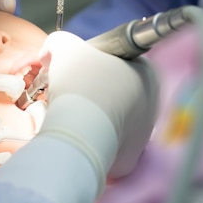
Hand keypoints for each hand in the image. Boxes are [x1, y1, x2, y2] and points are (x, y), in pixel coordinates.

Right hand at [38, 31, 159, 183]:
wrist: (79, 132)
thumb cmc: (80, 84)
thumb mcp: (65, 48)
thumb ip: (58, 42)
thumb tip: (48, 53)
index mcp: (148, 73)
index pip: (118, 64)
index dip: (92, 65)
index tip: (75, 72)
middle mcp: (154, 104)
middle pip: (116, 94)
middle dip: (93, 93)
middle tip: (70, 95)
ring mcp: (145, 135)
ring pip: (112, 121)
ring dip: (93, 118)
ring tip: (71, 118)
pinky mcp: (130, 159)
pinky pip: (108, 147)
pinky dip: (92, 142)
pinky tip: (78, 137)